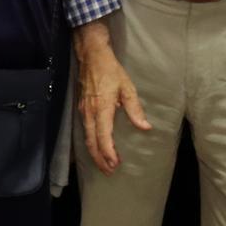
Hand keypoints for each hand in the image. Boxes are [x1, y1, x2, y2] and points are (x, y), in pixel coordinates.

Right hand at [74, 20, 151, 175]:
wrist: (91, 54)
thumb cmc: (110, 70)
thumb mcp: (127, 87)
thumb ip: (134, 108)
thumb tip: (145, 127)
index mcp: (102, 108)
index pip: (103, 136)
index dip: (108, 152)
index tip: (115, 164)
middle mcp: (90, 112)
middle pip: (91, 141)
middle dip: (99, 158)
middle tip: (108, 171)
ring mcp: (83, 109)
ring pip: (86, 137)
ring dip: (94, 152)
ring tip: (102, 163)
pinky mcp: (81, 106)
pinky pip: (84, 129)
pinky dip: (89, 142)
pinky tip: (95, 146)